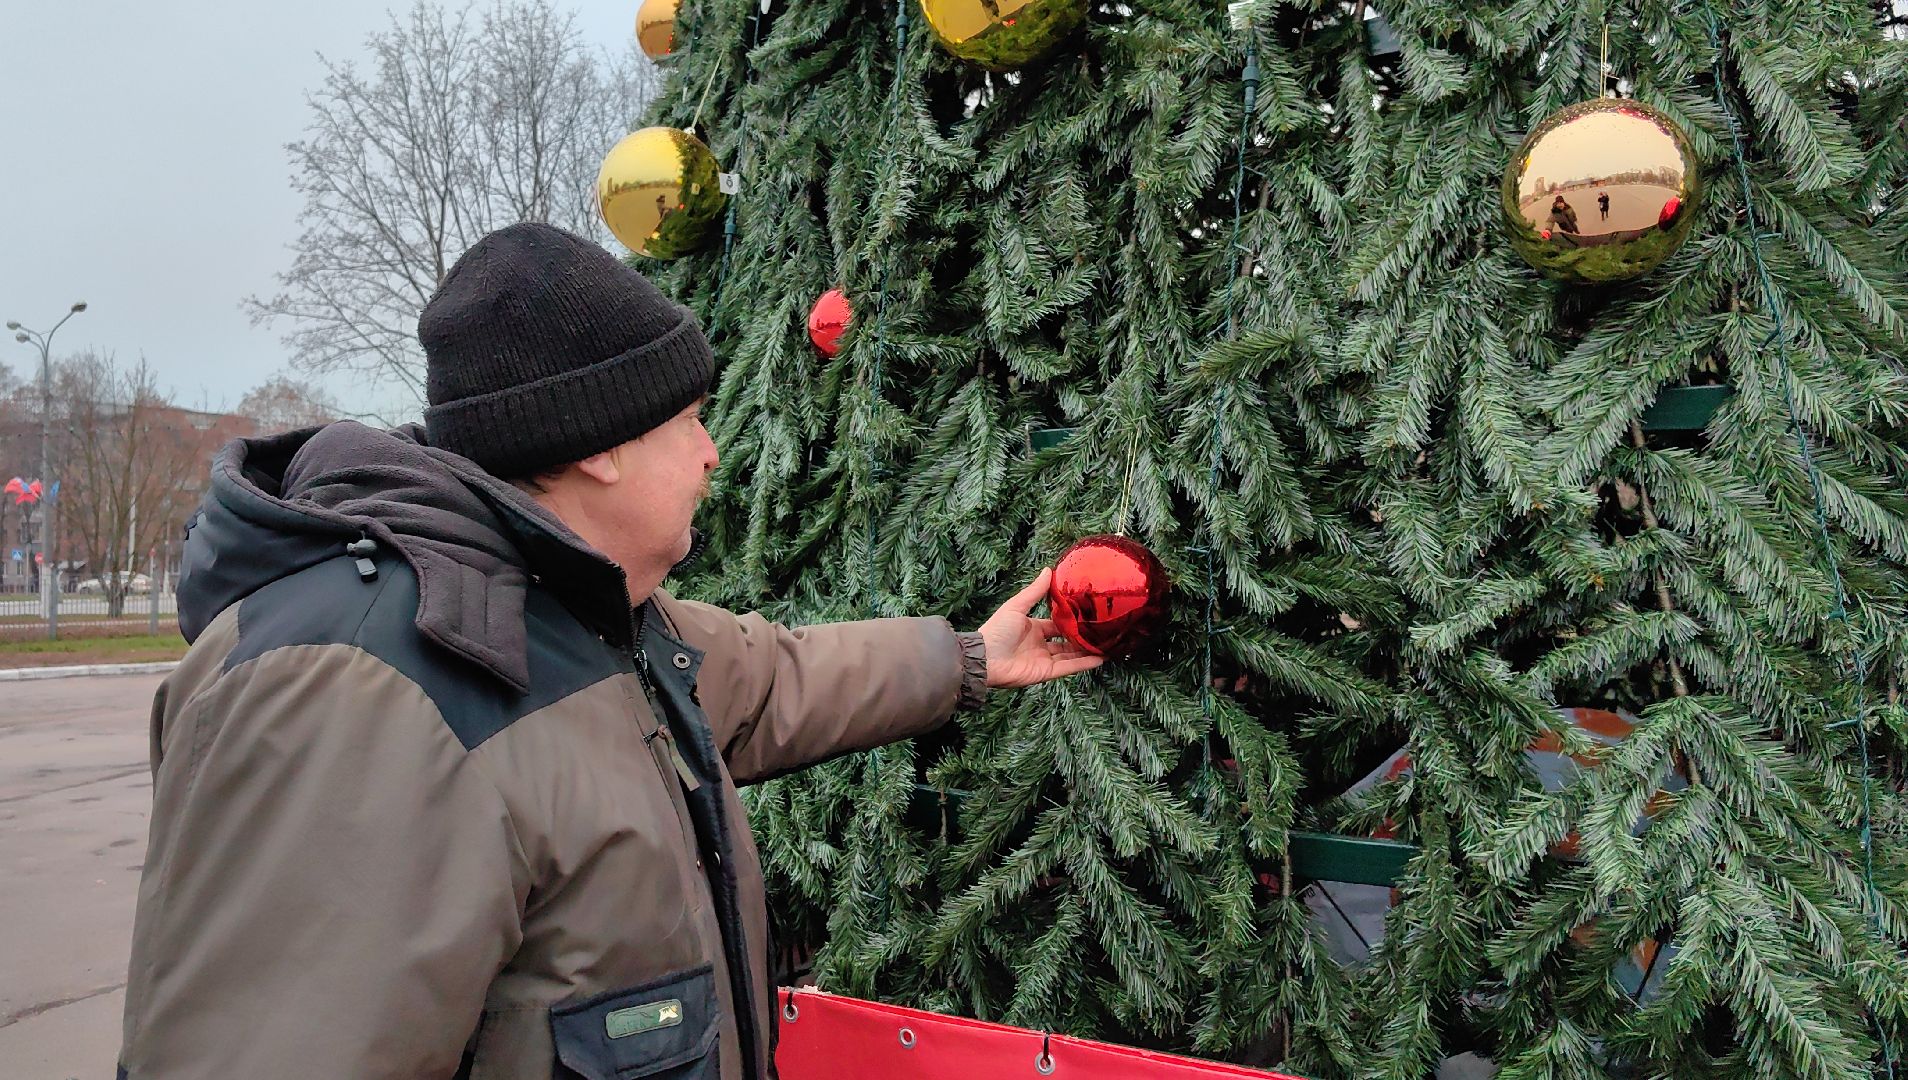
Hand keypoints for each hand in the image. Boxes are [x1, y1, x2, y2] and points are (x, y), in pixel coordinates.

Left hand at [976, 568, 1104, 688]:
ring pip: (1070, 655)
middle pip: (1065, 641)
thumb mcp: (1016, 606)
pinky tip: (1100, 659)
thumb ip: (1034, 591)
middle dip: (1082, 637)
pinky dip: (1084, 664)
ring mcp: (1043, 660)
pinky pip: (1068, 668)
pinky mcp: (1046, 673)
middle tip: (1101, 630)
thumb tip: (1048, 570)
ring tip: (1106, 644)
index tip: (1087, 613)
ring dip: (1087, 651)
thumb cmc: (996, 630)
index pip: (1055, 624)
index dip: (1070, 619)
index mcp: (1032, 628)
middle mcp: (1039, 644)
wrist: (985, 658)